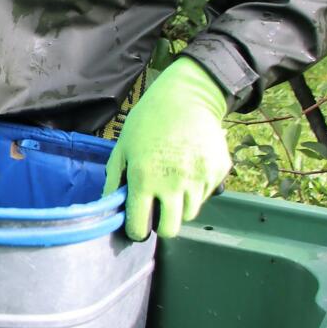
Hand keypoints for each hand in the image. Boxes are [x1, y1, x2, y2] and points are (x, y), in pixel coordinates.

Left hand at [103, 56, 230, 240]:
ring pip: (190, 214)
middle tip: (157, 212)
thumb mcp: (123, 146)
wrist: (187, 97)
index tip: (136, 226)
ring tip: (173, 187)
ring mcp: (199, 179)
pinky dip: (196, 190)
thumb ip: (115, 179)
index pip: (140, 226)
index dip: (136, 230)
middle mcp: (173, 184)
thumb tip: (108, 204)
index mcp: (144, 179)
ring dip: (180, 207)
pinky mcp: (217, 172)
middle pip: (170, 229)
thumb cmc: (148, 120)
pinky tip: (189, 170)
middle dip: (161, 226)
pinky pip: (205, 194)